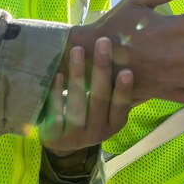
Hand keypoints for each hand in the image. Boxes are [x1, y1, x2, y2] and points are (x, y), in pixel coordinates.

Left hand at [39, 37, 132, 153]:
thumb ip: (113, 90)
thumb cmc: (88, 114)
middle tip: (102, 43)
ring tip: (77, 50)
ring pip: (77, 103)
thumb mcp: (104, 108)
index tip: (126, 71)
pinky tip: (58, 74)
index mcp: (114, 124)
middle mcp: (98, 133)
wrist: (60, 140)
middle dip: (101, 69)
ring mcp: (76, 137)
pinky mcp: (56, 137)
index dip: (124, 90)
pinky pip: (57, 112)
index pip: (121, 107)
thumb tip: (128, 53)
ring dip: (78, 74)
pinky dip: (57, 92)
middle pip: (99, 99)